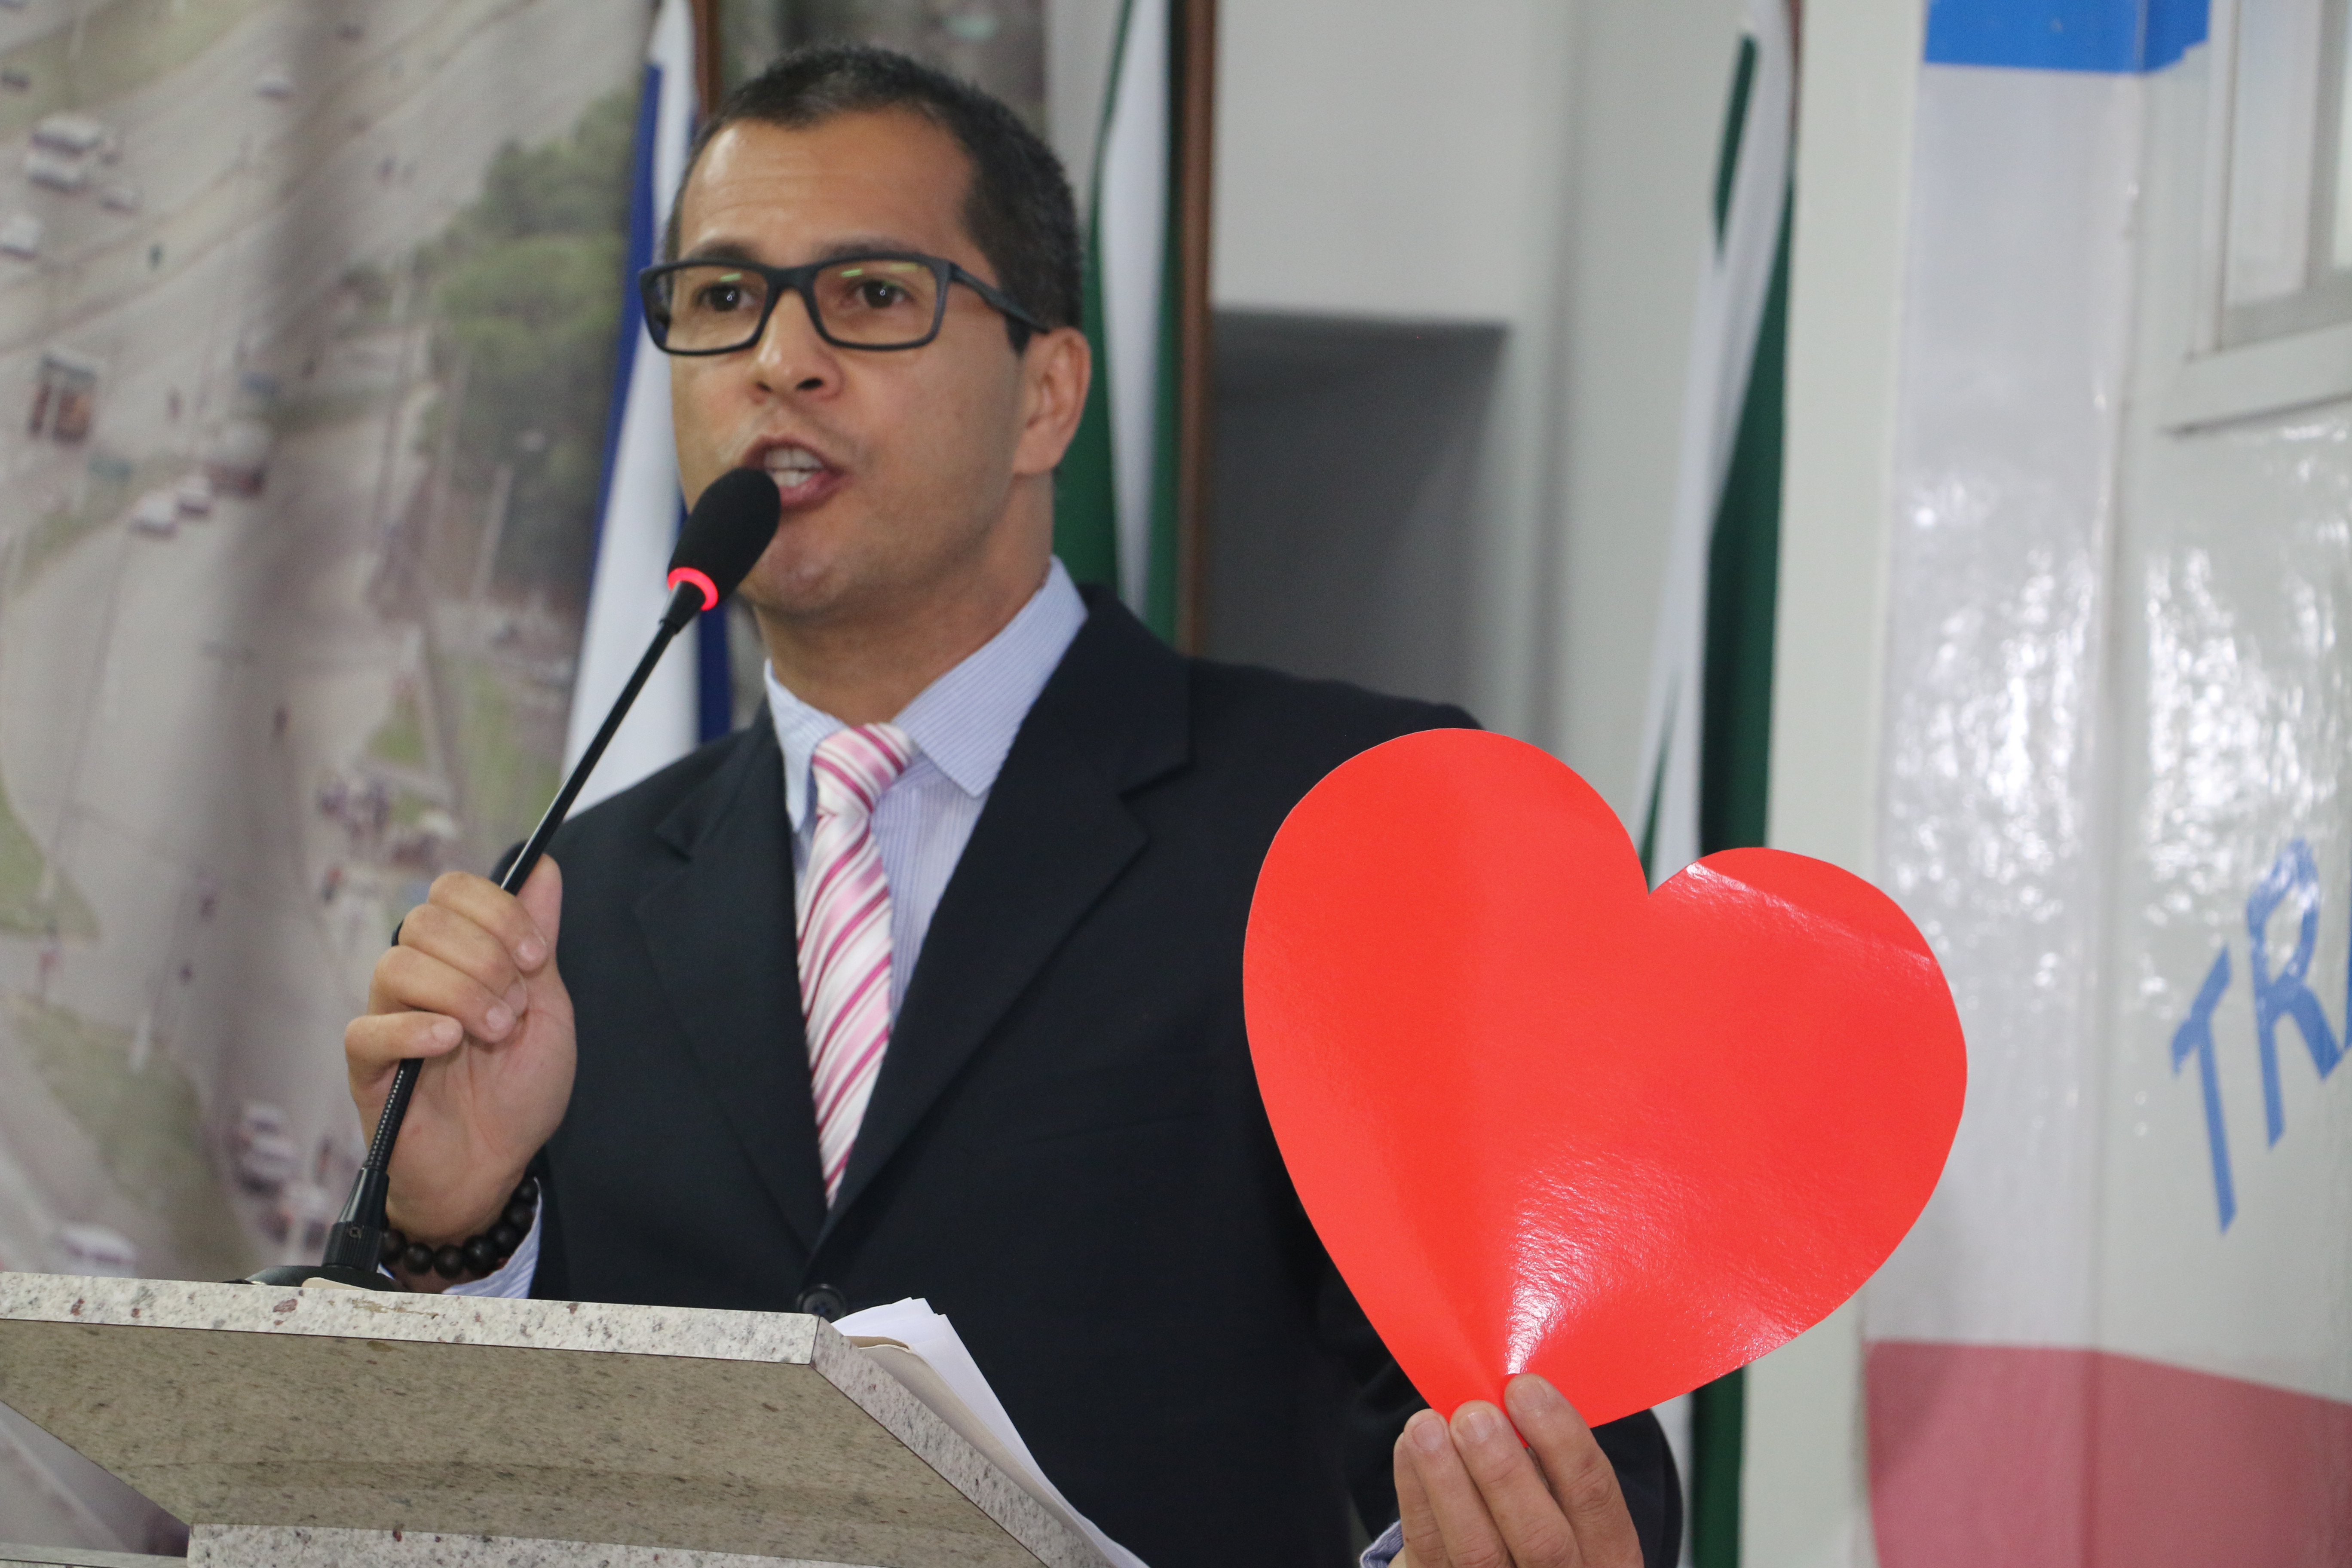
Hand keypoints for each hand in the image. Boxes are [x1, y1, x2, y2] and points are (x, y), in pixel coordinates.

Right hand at [344, 860, 574, 1263]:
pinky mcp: (367, 1068)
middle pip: (424, 920)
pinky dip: (414, 1029)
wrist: (496, 1166)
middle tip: (514, 1009)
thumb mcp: (548, 1008)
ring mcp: (387, 1020)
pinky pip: (368, 1030)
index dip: (497, 911)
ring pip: (396, 966)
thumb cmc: (519, 1091)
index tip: (537, 957)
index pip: (451, 891)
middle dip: (485, 957)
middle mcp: (416, 979)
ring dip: (459, 993)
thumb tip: (544, 865)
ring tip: (492, 1034)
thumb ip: (538, 939)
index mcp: (457, 957)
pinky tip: (448, 1043)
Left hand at [1395, 1374, 1641, 1567]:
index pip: (1597, 1499)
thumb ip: (1548, 1460)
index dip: (1565, 1443)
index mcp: (1608, 1553)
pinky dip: (1417, 1497)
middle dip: (1504, 1471)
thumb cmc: (1533, 1518)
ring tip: (1426, 1427)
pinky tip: (1409, 1450)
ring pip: (1480, 1552)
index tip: (1526, 1389)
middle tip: (1474, 1416)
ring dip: (1449, 1482)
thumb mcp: (1563, 1499)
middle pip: (1542, 1540)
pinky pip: (1431, 1551)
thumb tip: (1510, 1393)